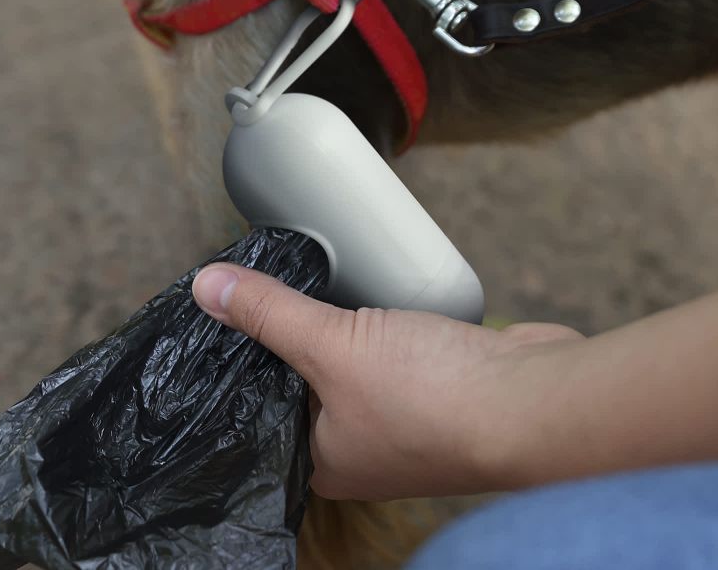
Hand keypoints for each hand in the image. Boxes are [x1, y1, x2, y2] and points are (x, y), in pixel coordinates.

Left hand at [192, 264, 580, 500]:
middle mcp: (355, 444)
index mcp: (319, 459)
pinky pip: (383, 348)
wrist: (536, 398)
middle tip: (250, 289)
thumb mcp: (334, 346)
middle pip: (300, 382)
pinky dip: (368, 322)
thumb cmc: (434, 398)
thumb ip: (270, 314)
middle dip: (282, 337)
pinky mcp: (429, 381)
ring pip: (345, 362)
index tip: (217, 322)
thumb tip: (208, 288)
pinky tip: (353, 291)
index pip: (256, 412)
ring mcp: (396, 413)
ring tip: (293, 284)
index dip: (236, 365)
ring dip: (329, 327)